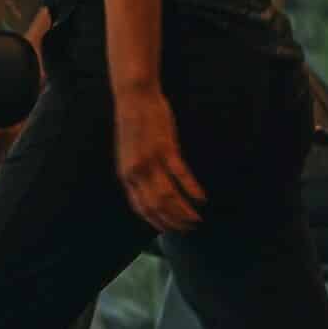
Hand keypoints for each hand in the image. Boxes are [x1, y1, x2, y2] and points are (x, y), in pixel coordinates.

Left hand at [115, 84, 205, 232]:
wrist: (134, 97)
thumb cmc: (134, 124)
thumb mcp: (129, 152)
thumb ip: (136, 172)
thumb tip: (146, 189)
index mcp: (126, 174)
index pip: (140, 207)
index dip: (156, 221)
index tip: (169, 230)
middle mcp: (136, 172)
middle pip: (156, 206)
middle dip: (173, 221)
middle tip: (188, 228)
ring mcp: (151, 161)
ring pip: (169, 195)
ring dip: (184, 211)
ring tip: (196, 219)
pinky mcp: (166, 148)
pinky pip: (181, 175)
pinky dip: (192, 189)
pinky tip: (201, 199)